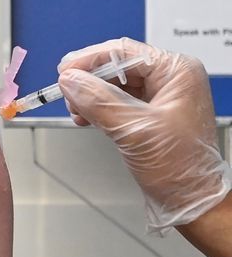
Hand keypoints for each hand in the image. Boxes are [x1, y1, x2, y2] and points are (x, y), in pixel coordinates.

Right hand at [58, 37, 231, 233]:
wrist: (192, 205)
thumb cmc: (181, 170)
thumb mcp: (135, 130)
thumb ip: (99, 101)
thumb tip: (68, 80)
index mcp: (177, 72)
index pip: (123, 51)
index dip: (89, 60)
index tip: (64, 73)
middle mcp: (170, 79)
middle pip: (115, 65)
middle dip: (88, 81)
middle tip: (67, 94)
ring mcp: (159, 96)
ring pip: (111, 82)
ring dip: (89, 95)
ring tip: (77, 112)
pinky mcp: (148, 113)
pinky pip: (114, 99)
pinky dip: (96, 107)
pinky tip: (85, 118)